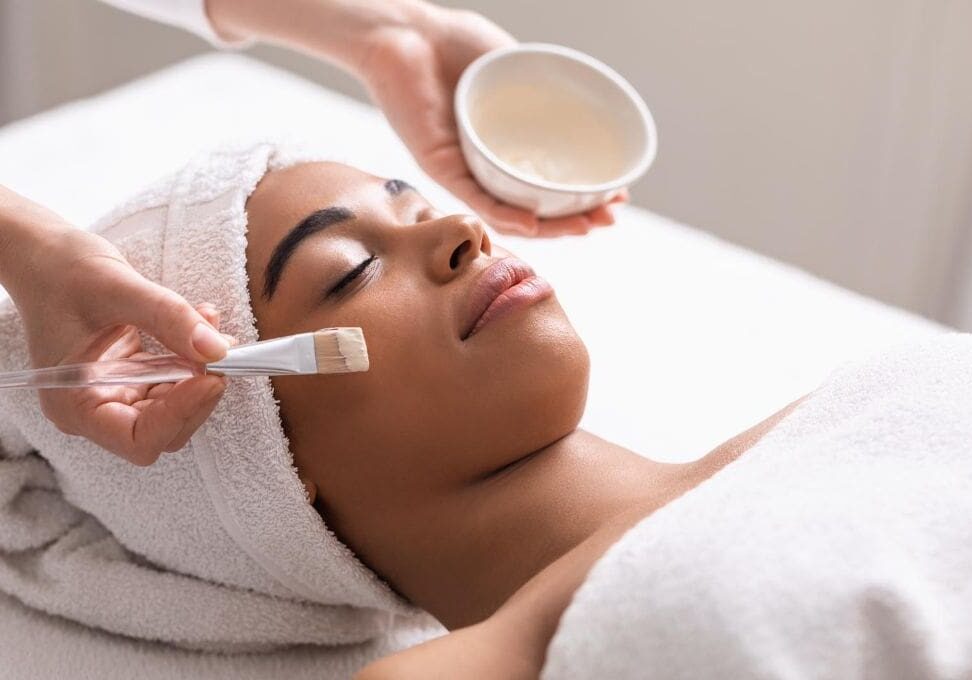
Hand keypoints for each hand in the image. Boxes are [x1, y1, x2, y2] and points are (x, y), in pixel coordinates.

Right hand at [3, 210, 231, 464]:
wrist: (46, 257)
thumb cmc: (62, 271)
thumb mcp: (119, 287)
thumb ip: (169, 318)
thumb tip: (217, 349)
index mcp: (75, 404)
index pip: (139, 439)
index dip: (180, 414)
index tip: (211, 377)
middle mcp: (95, 408)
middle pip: (164, 430)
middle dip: (197, 394)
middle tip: (223, 354)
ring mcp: (116, 394)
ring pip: (177, 408)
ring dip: (202, 372)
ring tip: (211, 325)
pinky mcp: (134, 377)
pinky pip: (175, 381)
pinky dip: (195, 357)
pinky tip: (202, 322)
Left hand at [357, 6, 625, 236]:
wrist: (405, 31)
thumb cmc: (454, 44)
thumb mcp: (515, 65)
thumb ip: (547, 87)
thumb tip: (594, 100)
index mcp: (505, 148)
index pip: (549, 184)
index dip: (584, 196)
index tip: (618, 196)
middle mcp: (485, 166)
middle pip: (535, 207)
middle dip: (576, 219)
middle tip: (609, 218)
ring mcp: (463, 168)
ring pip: (509, 211)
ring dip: (549, 227)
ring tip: (584, 227)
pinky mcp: (438, 165)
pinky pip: (473, 196)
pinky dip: (503, 213)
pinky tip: (531, 222)